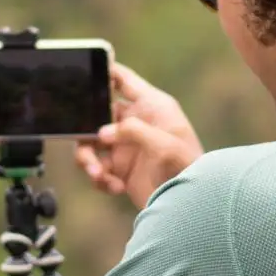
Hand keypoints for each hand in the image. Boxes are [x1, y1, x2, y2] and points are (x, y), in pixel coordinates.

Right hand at [75, 62, 203, 209]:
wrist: (191, 204)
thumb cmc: (187, 168)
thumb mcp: (164, 144)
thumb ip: (132, 131)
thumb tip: (101, 134)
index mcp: (151, 106)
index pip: (123, 80)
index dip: (104, 71)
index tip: (84, 71)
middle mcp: (136, 123)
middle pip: (97, 114)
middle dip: (85, 127)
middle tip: (84, 139)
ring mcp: (127, 147)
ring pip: (91, 144)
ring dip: (88, 159)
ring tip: (97, 173)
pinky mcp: (121, 170)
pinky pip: (98, 169)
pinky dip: (101, 179)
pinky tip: (116, 187)